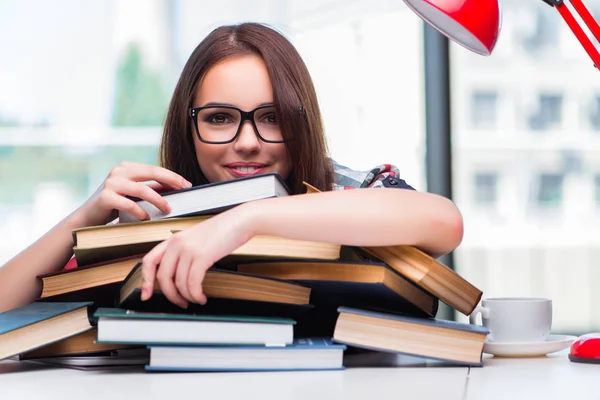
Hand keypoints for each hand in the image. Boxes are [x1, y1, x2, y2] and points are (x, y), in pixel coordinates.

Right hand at [77, 161, 191, 225]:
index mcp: (126, 167)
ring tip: (168, 209)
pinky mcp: (105, 197)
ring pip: (142, 190)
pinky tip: (146, 218)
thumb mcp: (133, 193)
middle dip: (171, 181)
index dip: (172, 176)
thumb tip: (176, 188)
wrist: (87, 217)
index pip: (154, 168)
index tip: (187, 184)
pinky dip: (140, 212)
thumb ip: (150, 189)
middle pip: (151, 172)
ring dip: (158, 200)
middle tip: (184, 190)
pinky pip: (128, 204)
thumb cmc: (115, 205)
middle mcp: (118, 171)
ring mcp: (111, 183)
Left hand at [139, 206, 255, 307]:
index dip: (145, 280)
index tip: (147, 294)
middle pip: (163, 277)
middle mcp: (177, 243)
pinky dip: (196, 294)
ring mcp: (188, 249)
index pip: (149, 261)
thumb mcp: (196, 239)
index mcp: (173, 239)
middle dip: (171, 295)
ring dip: (187, 297)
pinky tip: (201, 297)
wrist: (240, 221)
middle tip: (179, 303)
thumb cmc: (222, 230)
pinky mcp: (202, 256)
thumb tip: (178, 276)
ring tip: (196, 300)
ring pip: (179, 283)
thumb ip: (183, 253)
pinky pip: (193, 283)